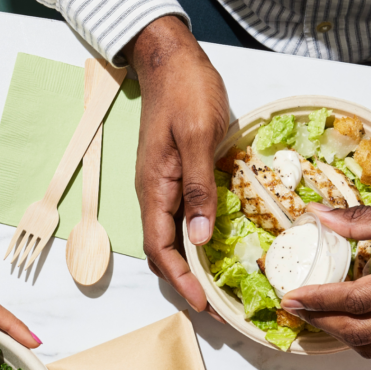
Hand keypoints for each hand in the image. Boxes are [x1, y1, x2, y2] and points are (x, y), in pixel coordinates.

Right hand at [125, 16, 229, 310]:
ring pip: (170, 239)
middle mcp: (153, 194)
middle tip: (216, 308)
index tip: (200, 305)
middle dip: (185, 284)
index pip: (161, 248)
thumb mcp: (197, 138)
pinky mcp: (173, 179)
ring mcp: (162, 187)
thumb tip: (199, 238)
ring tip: (217, 289)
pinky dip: (195, 243)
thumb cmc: (186, 93)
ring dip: (190, 267)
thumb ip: (198, 188)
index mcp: (154, 188)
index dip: (180, 280)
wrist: (171, 61)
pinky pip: (180, 220)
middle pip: (162, 251)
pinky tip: (214, 250)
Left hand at [280, 169, 370, 357]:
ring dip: (342, 333)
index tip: (292, 297)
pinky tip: (349, 314)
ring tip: (316, 312)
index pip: (361, 300)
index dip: (321, 300)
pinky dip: (366, 334)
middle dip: (323, 322)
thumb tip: (320, 217)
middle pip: (364, 332)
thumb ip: (365, 219)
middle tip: (294, 308)